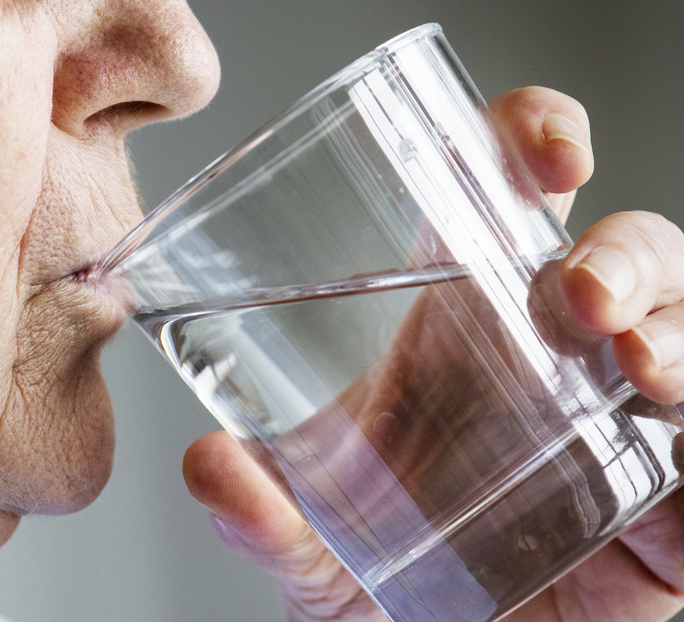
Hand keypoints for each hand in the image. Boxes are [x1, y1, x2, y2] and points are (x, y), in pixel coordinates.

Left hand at [182, 86, 683, 620]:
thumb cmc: (377, 577)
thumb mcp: (311, 543)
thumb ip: (261, 513)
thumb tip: (208, 467)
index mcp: (460, 329)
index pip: (502, 199)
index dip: (532, 144)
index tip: (545, 149)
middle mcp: (549, 360)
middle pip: (622, 255)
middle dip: (622, 252)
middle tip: (579, 295)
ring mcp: (618, 426)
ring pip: (683, 330)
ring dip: (676, 331)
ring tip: (632, 367)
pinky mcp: (667, 509)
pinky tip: (680, 459)